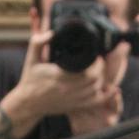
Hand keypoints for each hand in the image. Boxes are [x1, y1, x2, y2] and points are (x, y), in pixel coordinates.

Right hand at [0, 30, 127, 138]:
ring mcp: (72, 99)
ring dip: (102, 79)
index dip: (96, 62)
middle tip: (99, 61)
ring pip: (97, 90)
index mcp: (59, 76)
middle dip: (101, 69)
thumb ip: (38, 42)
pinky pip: (96, 102)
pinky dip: (106, 95)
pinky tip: (111, 88)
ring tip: (100, 70)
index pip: (87, 71)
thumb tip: (52, 32)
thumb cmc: (30, 79)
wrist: (27, 103)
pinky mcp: (75, 106)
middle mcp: (67, 89)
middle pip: (95, 80)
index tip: (96, 55)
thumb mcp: (31, 58)